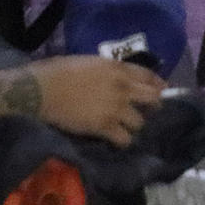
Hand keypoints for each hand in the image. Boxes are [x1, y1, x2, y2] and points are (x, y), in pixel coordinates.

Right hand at [32, 55, 164, 147]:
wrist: (42, 89)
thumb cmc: (58, 71)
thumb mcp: (89, 62)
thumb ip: (106, 70)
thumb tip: (111, 76)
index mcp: (117, 68)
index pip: (148, 75)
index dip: (158, 84)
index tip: (162, 91)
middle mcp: (123, 87)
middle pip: (152, 98)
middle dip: (153, 106)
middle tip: (147, 113)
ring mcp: (115, 108)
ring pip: (140, 122)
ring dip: (134, 126)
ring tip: (126, 129)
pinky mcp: (104, 126)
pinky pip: (124, 139)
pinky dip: (122, 142)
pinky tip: (115, 142)